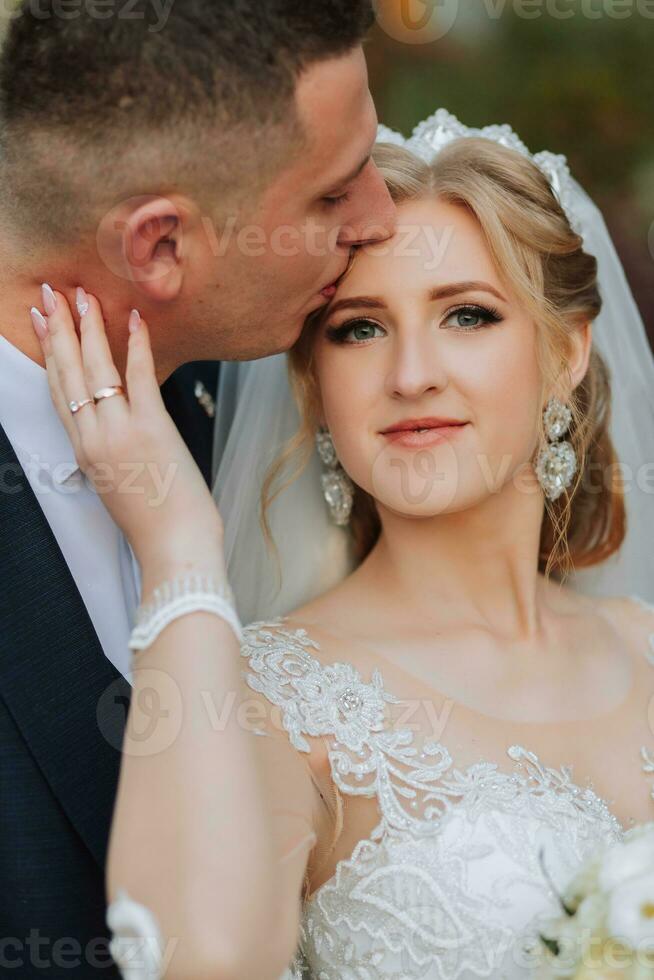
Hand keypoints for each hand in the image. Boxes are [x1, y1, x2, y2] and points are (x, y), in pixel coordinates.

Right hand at [30, 286, 225, 583]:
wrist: (173, 546)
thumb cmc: (153, 523)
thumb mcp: (117, 486)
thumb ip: (110, 455)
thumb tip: (118, 430)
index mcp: (84, 452)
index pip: (59, 392)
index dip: (51, 355)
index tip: (45, 325)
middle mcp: (94, 438)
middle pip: (70, 374)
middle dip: (60, 330)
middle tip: (52, 294)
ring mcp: (121, 431)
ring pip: (97, 370)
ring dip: (89, 328)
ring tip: (83, 296)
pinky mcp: (152, 427)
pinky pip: (141, 376)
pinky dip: (138, 345)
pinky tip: (135, 319)